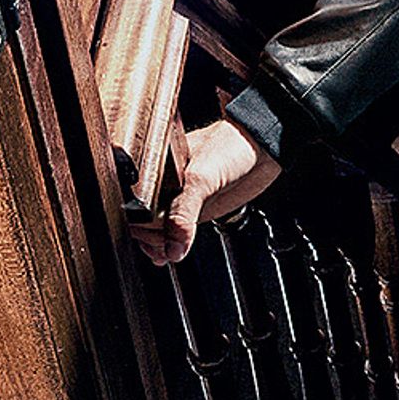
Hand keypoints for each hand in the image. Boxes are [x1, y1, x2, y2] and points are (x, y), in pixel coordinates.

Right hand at [127, 117, 282, 267]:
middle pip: (144, 219)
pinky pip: (178, 231)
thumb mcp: (201, 177)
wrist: (263, 148)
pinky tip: (171, 253)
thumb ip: (184, 212)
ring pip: (159, 228)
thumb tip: (173, 247)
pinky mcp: (197, 208)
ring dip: (159, 245)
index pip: (134, 201)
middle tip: (162, 247)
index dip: (138, 223)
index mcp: (156, 166)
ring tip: (165, 254)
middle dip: (149, 238)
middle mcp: (165, 183)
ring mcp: (181, 197)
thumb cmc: (232, 145)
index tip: (149, 237)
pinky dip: (173, 245)